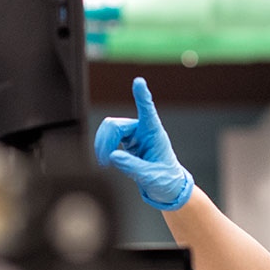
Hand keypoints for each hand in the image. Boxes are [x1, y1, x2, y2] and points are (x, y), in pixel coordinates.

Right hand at [93, 76, 193, 210]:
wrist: (166, 188)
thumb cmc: (165, 180)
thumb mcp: (151, 177)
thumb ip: (133, 167)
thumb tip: (113, 156)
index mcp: (155, 134)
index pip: (148, 111)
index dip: (142, 96)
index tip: (139, 81)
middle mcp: (144, 130)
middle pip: (117, 124)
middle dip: (106, 140)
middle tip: (104, 161)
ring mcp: (134, 135)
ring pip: (110, 129)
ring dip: (103, 144)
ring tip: (104, 162)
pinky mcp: (127, 142)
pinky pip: (109, 137)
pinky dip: (104, 147)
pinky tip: (107, 161)